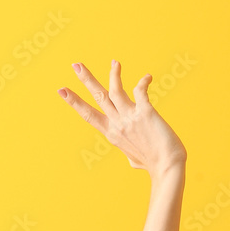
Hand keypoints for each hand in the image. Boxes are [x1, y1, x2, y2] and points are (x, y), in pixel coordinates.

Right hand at [58, 60, 186, 179]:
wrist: (167, 168)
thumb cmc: (154, 164)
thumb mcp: (134, 159)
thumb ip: (129, 152)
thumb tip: (132, 159)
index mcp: (112, 134)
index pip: (88, 115)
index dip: (74, 102)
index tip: (61, 90)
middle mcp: (117, 124)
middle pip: (98, 97)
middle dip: (86, 80)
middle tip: (75, 64)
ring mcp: (130, 117)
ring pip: (115, 90)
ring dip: (113, 74)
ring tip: (115, 62)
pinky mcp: (145, 113)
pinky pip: (140, 91)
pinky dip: (143, 82)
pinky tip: (148, 77)